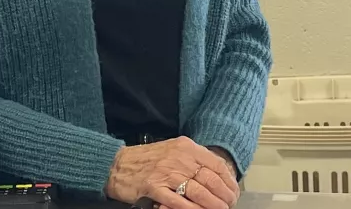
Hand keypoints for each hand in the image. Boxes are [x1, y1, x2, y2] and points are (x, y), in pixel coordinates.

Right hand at [105, 137, 239, 208]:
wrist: (117, 164)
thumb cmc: (147, 159)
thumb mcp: (174, 150)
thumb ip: (193, 159)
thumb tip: (216, 175)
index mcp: (186, 147)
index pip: (215, 164)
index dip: (228, 180)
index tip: (233, 191)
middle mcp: (179, 158)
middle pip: (209, 179)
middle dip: (223, 195)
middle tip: (229, 204)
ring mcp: (165, 172)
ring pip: (197, 191)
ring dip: (211, 204)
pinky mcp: (153, 187)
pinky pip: (177, 201)